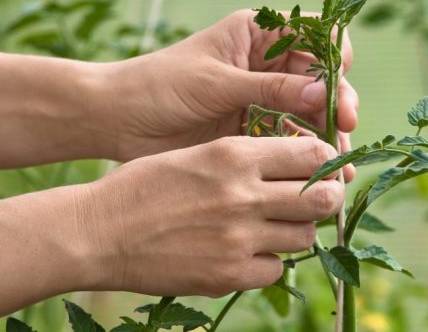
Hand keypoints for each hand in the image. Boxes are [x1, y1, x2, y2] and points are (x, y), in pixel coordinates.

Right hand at [85, 137, 341, 297]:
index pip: (312, 154)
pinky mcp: (228, 275)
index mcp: (235, 155)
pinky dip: (268, 261)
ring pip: (304, 236)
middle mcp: (243, 195)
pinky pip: (275, 269)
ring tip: (275, 225)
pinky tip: (247, 251)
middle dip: (327, 196)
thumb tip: (292, 165)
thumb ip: (247, 158)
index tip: (322, 166)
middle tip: (319, 197)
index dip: (325, 160)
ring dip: (296, 229)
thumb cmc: (144, 184)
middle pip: (321, 198)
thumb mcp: (198, 154)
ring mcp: (238, 239)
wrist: (98, 232)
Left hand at [101, 10, 357, 177]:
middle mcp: (266, 64)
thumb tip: (324, 92)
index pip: (312, 34)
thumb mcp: (217, 82)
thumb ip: (271, 88)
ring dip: (326, 132)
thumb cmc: (160, 85)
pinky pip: (290, 136)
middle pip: (319, 77)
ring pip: (309, 110)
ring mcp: (263, 97)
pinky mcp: (256, 127)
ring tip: (338, 159)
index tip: (337, 81)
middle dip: (336, 99)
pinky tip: (321, 168)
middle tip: (345, 124)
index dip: (332, 54)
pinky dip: (305, 151)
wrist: (119, 120)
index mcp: (258, 35)